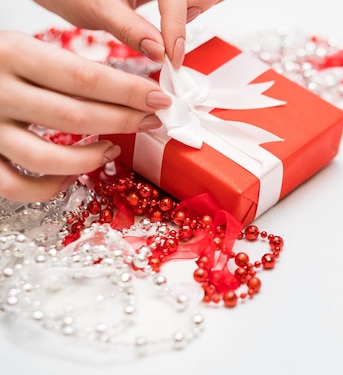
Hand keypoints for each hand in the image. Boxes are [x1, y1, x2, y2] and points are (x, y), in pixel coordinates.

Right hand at [0, 30, 171, 201]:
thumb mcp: (23, 50)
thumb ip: (66, 68)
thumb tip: (131, 90)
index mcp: (10, 53)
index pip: (85, 78)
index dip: (130, 92)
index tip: (160, 99)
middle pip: (75, 116)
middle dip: (124, 122)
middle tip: (151, 122)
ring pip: (49, 158)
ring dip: (90, 158)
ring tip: (112, 150)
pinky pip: (19, 187)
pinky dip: (53, 187)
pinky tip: (73, 175)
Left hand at [35, 0, 223, 67]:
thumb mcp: (98, 10)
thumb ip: (131, 30)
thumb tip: (159, 52)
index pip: (176, 0)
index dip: (177, 31)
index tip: (172, 59)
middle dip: (194, 16)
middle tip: (175, 45)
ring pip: (199, 0)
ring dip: (192, 16)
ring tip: (169, 38)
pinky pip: (188, 4)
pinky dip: (184, 19)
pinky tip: (168, 32)